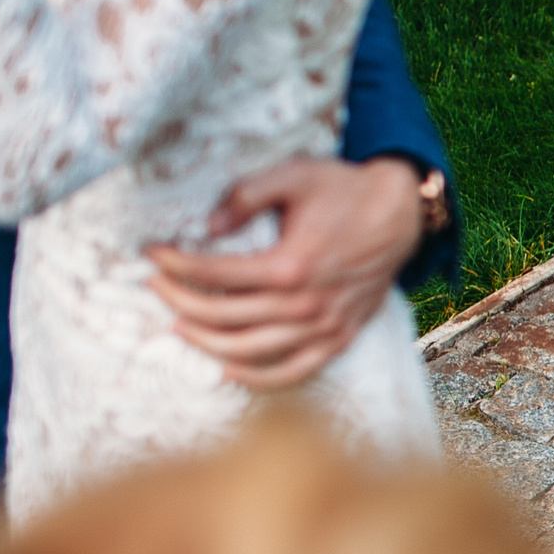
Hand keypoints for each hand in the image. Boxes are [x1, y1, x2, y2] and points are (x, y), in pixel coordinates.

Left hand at [146, 157, 426, 390]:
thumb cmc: (343, 190)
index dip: (175, 265)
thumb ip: (245, 197)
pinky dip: (258, 378)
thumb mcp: (293, 175)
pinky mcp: (341, 336)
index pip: (213, 274)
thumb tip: (208, 227)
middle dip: (178, 301)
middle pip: (222, 316)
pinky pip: (295, 371)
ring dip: (205, 342)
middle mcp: (305, 303)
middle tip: (156, 288)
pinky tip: (228, 370)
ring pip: (249, 350)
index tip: (153, 255)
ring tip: (179, 325)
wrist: (400, 211)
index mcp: (290, 264)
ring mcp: (324, 325)